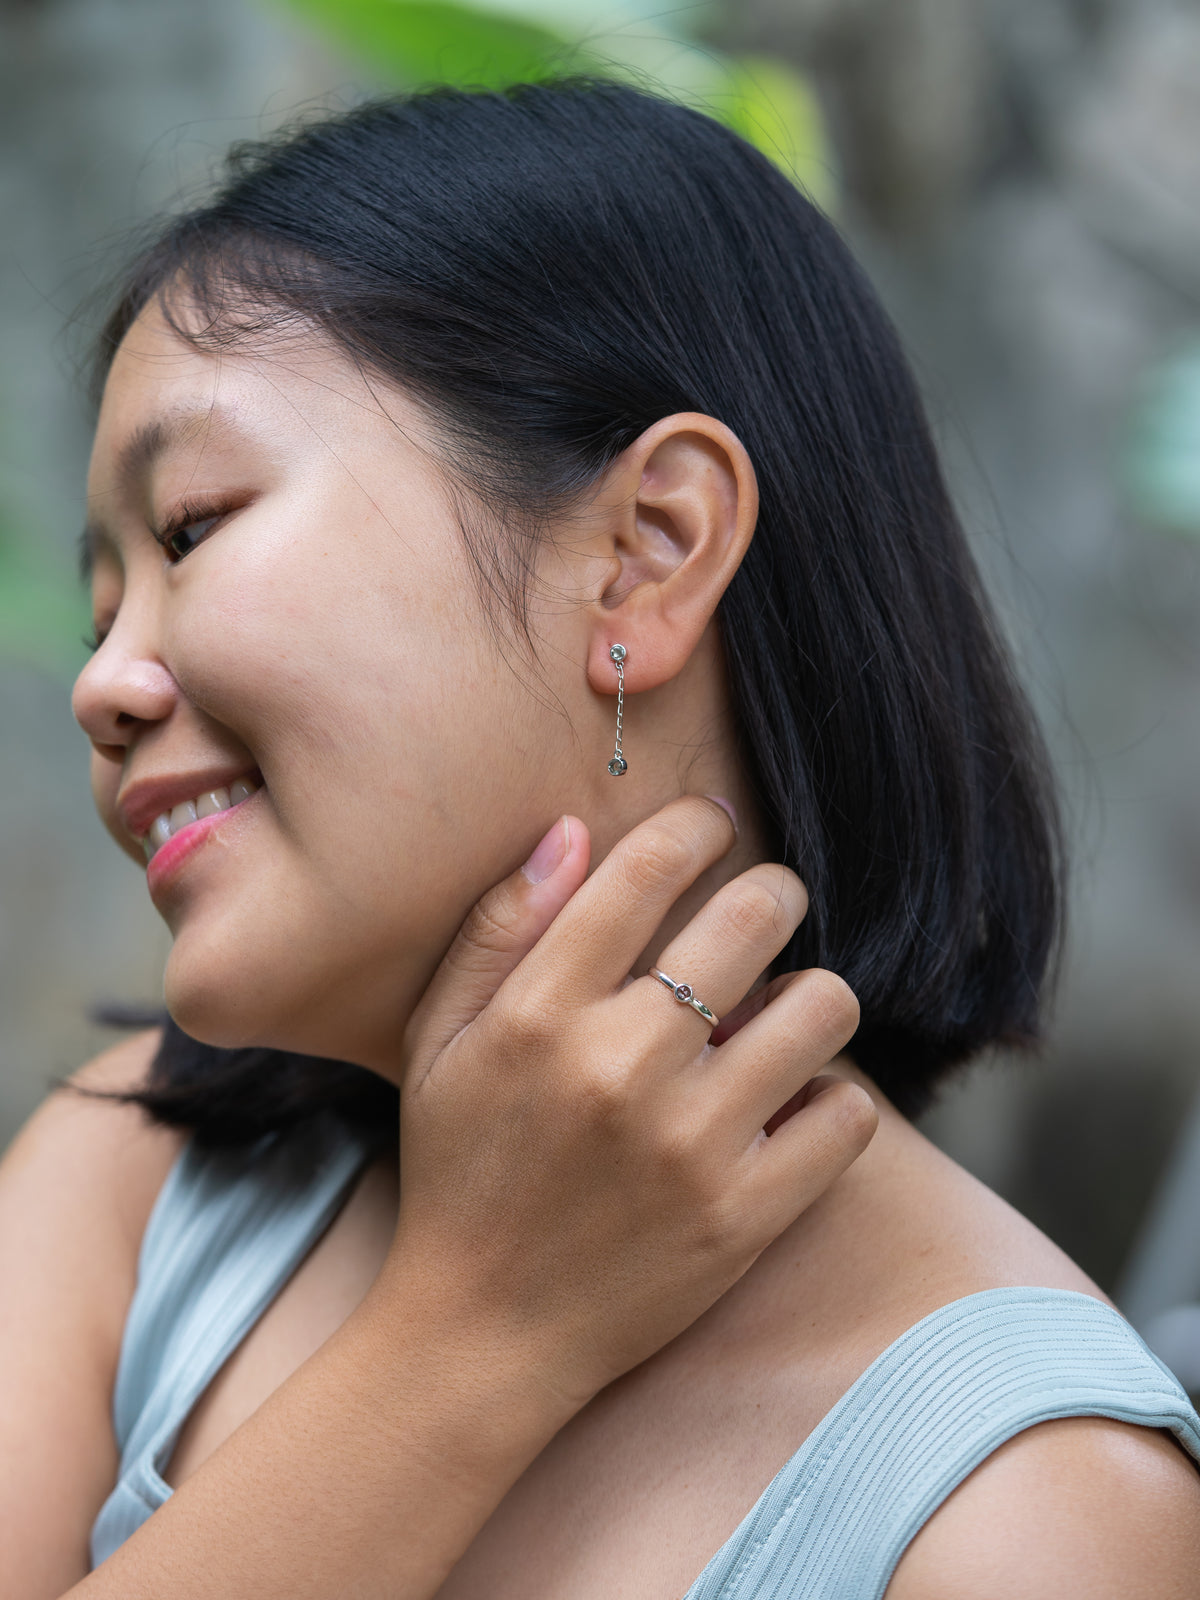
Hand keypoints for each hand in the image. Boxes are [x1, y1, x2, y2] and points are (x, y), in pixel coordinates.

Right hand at [388, 795, 876, 1407]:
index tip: (712, 826)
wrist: (482, 1334)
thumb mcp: (439, 1040)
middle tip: (765, 907)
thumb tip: (573, 830)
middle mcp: (620, 1067)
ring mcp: (691, 1146)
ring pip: (822, 1008)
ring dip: (810, 995)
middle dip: (773, 892)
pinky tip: (789, 1101)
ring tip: (780, 1013)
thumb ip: (497, 928)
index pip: (649, 869)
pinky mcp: (744, 1218)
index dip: (698, 825)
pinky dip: (831, 1097)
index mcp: (540, 1014)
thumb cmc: (460, 1171)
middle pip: (754, 918)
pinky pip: (846, 1116)